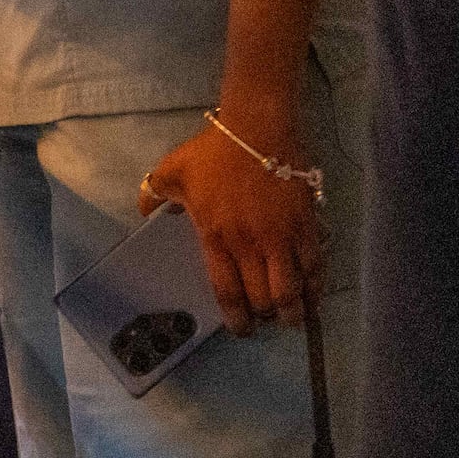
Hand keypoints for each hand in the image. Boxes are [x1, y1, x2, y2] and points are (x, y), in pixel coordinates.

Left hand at [138, 121, 323, 335]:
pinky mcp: (306, 226)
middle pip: (263, 298)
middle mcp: (250, 245)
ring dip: (293, 310)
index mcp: (216, 238)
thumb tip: (142, 211)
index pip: (227, 291)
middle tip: (267, 319)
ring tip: (292, 316)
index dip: (237, 319)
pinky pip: (315, 265)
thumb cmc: (214, 151)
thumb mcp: (172, 171)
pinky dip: (316, 285)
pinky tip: (314, 294)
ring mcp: (281, 237)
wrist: (257, 127)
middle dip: (265, 316)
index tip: (243, 330)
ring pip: (292, 290)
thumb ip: (153, 194)